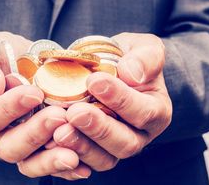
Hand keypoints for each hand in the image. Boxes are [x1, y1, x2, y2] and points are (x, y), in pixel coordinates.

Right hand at [0, 32, 82, 177]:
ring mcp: (20, 144)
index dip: (9, 108)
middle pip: (10, 147)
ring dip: (51, 159)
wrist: (21, 60)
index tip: (33, 93)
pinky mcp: (41, 149)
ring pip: (31, 163)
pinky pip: (51, 164)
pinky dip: (67, 168)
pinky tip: (82, 165)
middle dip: (35, 134)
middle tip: (58, 116)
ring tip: (73, 153)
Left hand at [51, 33, 171, 172]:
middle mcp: (140, 134)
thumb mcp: (143, 47)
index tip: (95, 81)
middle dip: (99, 128)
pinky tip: (51, 141)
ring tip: (60, 131)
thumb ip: (145, 57)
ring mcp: (116, 147)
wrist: (111, 69)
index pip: (143, 111)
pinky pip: (84, 162)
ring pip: (105, 158)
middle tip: (75, 112)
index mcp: (157, 110)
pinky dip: (68, 154)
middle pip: (125, 143)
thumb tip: (132, 74)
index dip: (120, 99)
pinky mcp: (96, 153)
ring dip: (81, 145)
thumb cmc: (129, 58)